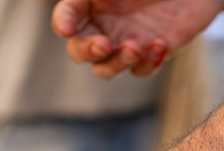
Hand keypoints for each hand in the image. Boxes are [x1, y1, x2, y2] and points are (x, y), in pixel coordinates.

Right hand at [52, 0, 222, 77]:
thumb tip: (83, 0)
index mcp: (93, 2)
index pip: (68, 14)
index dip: (63, 22)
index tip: (67, 28)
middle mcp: (104, 26)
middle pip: (79, 51)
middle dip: (87, 51)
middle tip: (104, 45)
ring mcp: (125, 43)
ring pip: (105, 69)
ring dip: (116, 63)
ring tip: (135, 47)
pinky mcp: (150, 55)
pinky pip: (140, 71)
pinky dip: (147, 64)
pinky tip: (160, 45)